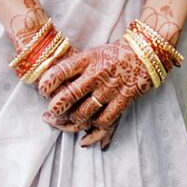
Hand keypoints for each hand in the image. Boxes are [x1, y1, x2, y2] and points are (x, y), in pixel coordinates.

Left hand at [37, 39, 156, 151]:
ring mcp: (111, 87)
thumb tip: (49, 84)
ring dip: (73, 121)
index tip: (42, 91)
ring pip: (85, 112)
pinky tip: (85, 134)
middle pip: (70, 95)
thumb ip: (74, 69)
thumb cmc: (113, 55)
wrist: (145, 53)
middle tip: (50, 113)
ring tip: (67, 121)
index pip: (61, 71)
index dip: (48, 83)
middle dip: (57, 108)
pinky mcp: (124, 99)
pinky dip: (93, 131)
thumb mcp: (92, 54)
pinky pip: (104, 120)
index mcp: (88, 59)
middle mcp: (98, 73)